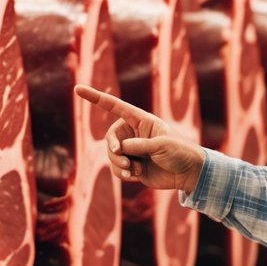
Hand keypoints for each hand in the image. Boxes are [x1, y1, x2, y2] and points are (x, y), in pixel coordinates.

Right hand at [74, 85, 204, 192]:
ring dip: (119, 164)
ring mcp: (133, 151)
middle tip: (122, 156)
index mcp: (141, 120)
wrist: (189, 173)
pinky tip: (136, 176)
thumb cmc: (180, 152)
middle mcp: (134, 134)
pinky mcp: (133, 167)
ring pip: (112, 156)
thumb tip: (119, 150)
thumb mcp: (161, 145)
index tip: (77, 89)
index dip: (96, 98)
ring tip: (134, 170)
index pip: (114, 106)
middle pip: (110, 138)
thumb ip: (138, 146)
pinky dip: (122, 173)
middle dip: (113, 149)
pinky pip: (117, 169)